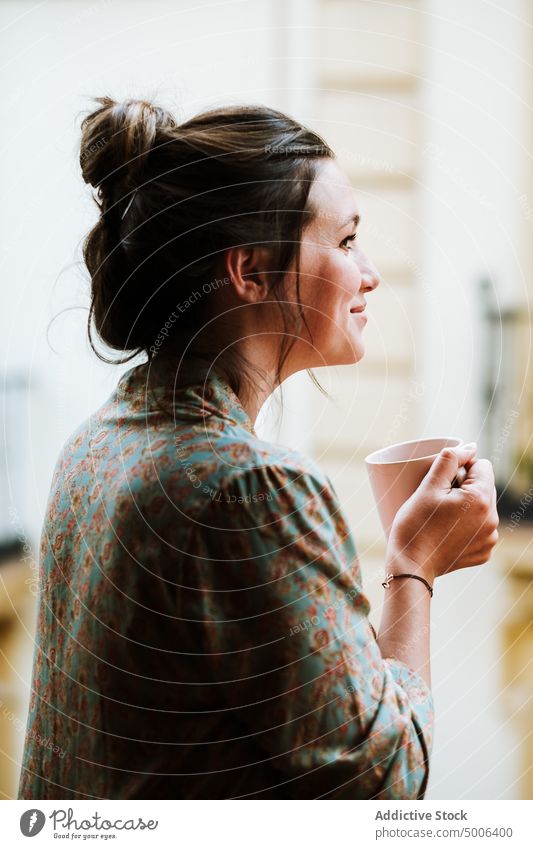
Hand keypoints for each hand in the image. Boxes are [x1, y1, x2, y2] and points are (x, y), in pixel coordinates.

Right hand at [387, 444, 499, 581]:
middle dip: (465, 486)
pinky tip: (448, 530)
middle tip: (438, 499)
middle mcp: (492, 519)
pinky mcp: (485, 552)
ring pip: (482, 507)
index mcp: (480, 499)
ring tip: (442, 516)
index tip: (442, 482)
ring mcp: (490, 538)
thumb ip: (450, 460)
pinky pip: (481, 527)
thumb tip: (470, 447)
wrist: (410, 566)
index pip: (482, 466)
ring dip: (467, 505)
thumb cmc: (414, 525)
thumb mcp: (427, 486)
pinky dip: (468, 525)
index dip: (461, 468)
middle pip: (483, 487)